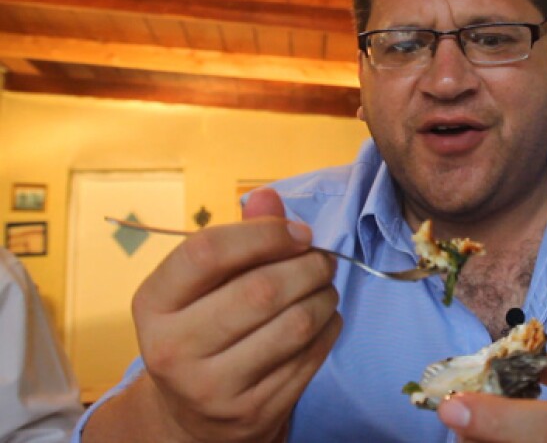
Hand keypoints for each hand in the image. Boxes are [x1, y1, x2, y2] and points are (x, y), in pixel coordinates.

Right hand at [129, 189, 341, 441]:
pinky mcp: (252, 413)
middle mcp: (172, 349)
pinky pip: (309, 359)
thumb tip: (268, 196)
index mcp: (153, 304)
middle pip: (260, 291)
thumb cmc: (203, 327)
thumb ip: (237, 236)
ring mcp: (212, 388)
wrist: (195, 414)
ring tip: (325, 287)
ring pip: (294, 326)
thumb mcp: (204, 283)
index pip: (207, 252)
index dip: (264, 234)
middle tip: (323, 259)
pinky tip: (324, 318)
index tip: (299, 232)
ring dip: (323, 297)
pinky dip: (328, 329)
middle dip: (307, 266)